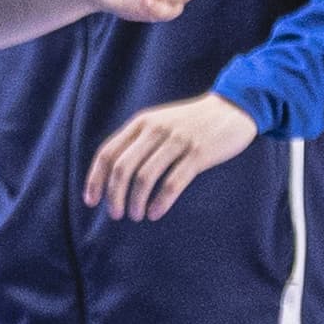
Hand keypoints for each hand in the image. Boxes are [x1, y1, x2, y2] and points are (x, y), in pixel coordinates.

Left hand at [82, 94, 260, 219]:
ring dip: (135, 201)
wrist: (232, 108)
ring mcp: (177, 141)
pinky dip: (160, 202)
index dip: (95, 179)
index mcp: (141, 123)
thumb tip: (114, 174)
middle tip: (116, 214)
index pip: (108, 153)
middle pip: (122, 168)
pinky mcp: (198, 154)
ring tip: (136, 215)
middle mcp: (155, 130)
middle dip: (114, 195)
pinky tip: (155, 213)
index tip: (91, 201)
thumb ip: (138, 141)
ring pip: (144, 177)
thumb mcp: (160, 122)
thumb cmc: (192, 122)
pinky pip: (172, 182)